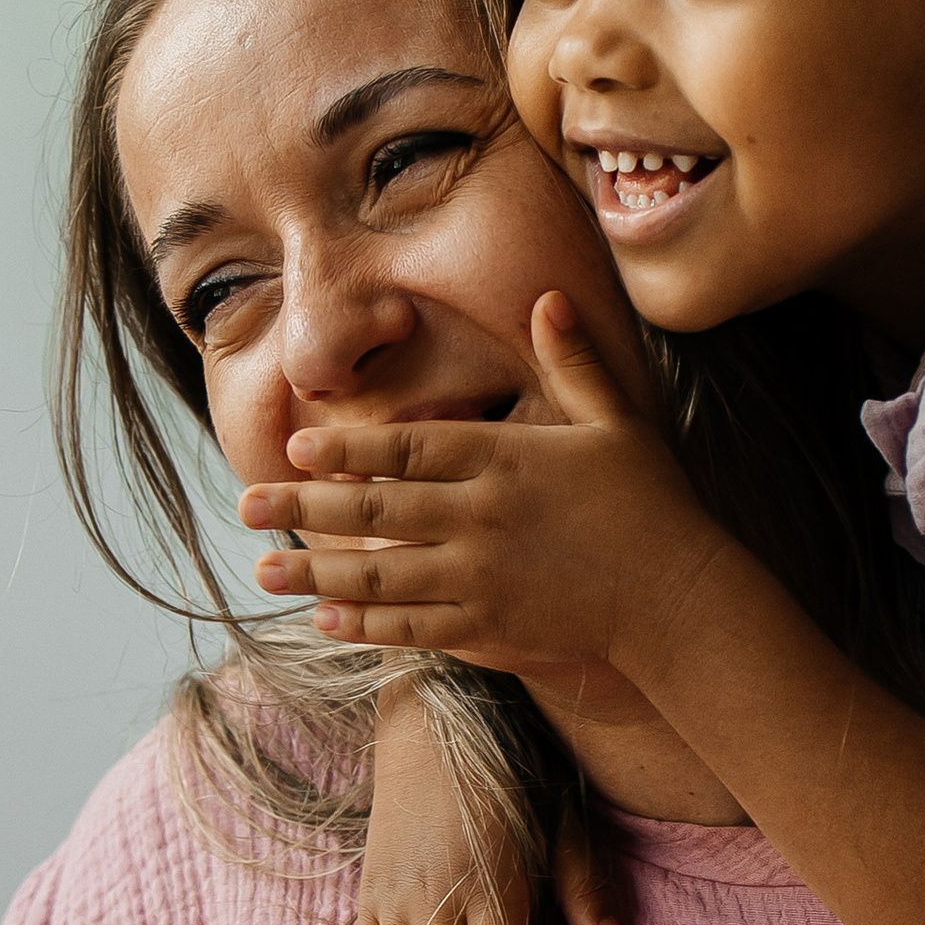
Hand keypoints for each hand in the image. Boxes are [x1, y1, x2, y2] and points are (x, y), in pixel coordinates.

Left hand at [238, 294, 731, 680]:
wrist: (678, 596)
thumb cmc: (650, 503)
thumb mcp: (615, 422)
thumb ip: (574, 360)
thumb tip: (548, 295)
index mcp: (506, 462)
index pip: (409, 447)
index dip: (347, 446)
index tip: (295, 443)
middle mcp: (483, 520)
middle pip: (375, 512)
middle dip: (304, 507)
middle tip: (246, 504)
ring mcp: (482, 579)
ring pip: (381, 575)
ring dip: (315, 572)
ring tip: (262, 568)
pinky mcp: (491, 629)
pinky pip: (413, 627)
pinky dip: (365, 623)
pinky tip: (323, 618)